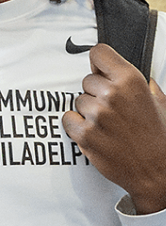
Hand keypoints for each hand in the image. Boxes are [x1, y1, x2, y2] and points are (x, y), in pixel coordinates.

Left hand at [62, 43, 165, 213]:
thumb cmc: (159, 140)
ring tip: (109, 125)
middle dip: (97, 93)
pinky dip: (77, 125)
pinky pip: (68, 119)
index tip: (100, 70)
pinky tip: (96, 132)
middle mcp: (112, 94)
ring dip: (89, 111)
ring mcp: (96, 114)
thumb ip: (144, 85)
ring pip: (78, 101)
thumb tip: (136, 75)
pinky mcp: (84, 133)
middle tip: (113, 109)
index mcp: (131, 81)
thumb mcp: (160, 103)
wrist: (156, 172)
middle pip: (86, 80)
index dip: (99, 63)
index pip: (98, 53)